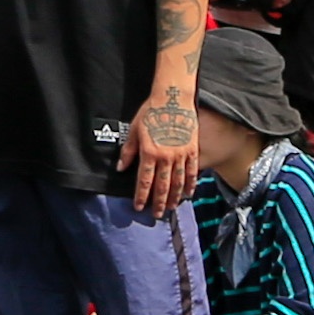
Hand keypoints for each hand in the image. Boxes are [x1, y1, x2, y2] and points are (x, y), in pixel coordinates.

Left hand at [131, 84, 196, 217]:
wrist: (172, 99)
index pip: (144, 180)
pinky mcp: (193, 150)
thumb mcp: (134, 131)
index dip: (141, 196)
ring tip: (171, 208)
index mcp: (149, 153)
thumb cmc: (150, 112)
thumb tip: (121, 168)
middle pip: (162, 186)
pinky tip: (188, 194)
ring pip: (178, 182)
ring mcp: (181, 155)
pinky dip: (191, 184)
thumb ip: (128, 152)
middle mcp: (166, 157)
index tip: (138, 207)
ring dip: (174, 197)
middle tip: (156, 215)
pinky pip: (192, 171)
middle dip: (158, 202)